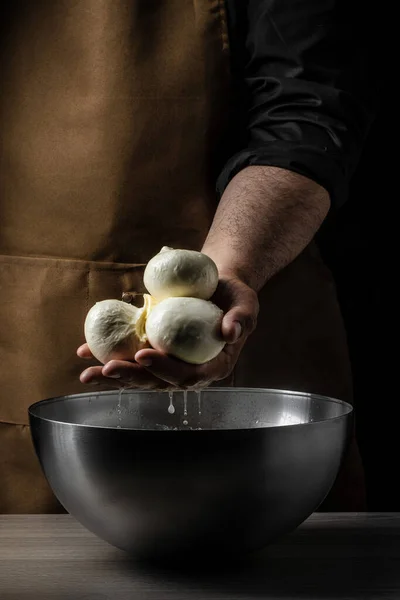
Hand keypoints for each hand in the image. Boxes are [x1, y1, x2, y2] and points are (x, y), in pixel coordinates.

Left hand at [77, 275, 258, 388]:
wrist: (218, 288)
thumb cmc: (234, 297)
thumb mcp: (246, 303)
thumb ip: (242, 318)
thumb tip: (231, 331)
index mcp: (213, 365)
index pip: (188, 375)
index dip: (165, 369)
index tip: (144, 354)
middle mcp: (189, 369)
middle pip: (158, 382)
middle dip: (131, 377)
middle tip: (107, 367)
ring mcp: (169, 362)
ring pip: (140, 376)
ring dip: (113, 375)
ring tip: (87, 372)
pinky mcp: (155, 351)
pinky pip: (130, 358)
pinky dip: (106, 356)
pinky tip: (84, 352)